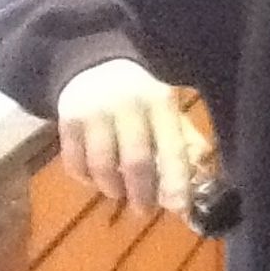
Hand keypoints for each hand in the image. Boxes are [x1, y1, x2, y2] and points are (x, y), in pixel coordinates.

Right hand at [57, 59, 209, 212]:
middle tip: (145, 210)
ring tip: (119, 192)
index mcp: (160, 100)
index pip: (172, 147)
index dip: (176, 181)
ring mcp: (95, 110)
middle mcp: (128, 103)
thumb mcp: (166, 105)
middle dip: (142, 194)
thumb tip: (201, 175)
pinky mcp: (68, 118)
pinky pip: (75, 162)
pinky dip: (86, 178)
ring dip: (112, 188)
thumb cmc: (140, 91)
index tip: (179, 209)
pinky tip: (95, 178)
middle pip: (136, 161)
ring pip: (103, 166)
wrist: (93, 60)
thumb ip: (184, 138)